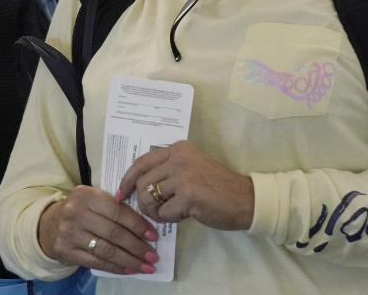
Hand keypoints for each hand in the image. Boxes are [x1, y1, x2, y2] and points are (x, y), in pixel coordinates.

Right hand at [38, 185, 158, 274]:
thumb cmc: (80, 209)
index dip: (138, 225)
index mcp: (86, 194)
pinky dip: (115, 267)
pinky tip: (129, 269)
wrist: (49, 223)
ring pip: (107, 250)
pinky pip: (96, 262)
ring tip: (146, 266)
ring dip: (130, 260)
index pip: (118, 212)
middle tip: (153, 255)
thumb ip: (114, 206)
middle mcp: (76, 212)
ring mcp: (69, 233)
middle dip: (137, 246)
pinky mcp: (66, 251)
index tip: (154, 236)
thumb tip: (145, 225)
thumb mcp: (93, 199)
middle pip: (114, 233)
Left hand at [117, 140, 253, 230]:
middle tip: (153, 212)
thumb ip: (168, 169)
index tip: (122, 192)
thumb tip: (138, 184)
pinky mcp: (188, 196)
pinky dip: (168, 219)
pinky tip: (182, 216)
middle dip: (142, 201)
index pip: (141, 161)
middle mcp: (179, 157)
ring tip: (169, 214)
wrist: (246, 200)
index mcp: (178, 148)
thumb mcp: (191, 168)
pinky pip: (162, 212)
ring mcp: (183, 175)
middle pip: (142, 182)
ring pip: (148, 197)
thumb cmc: (217, 187)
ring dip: (154, 211)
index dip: (128, 179)